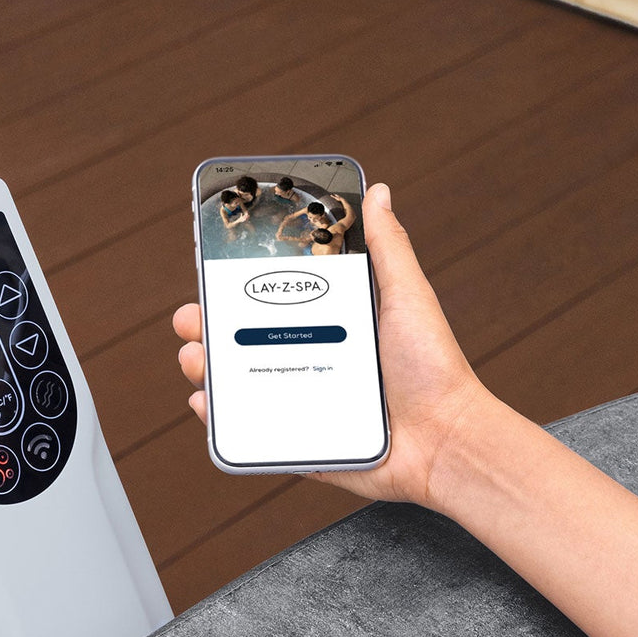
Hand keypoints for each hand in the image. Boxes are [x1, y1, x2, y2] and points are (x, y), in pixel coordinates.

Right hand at [174, 182, 493, 507]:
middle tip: (190, 321)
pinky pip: (252, 433)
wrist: (446, 440)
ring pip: (239, 386)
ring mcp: (304, 403)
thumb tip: (379, 192)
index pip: (272, 304)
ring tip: (196, 361)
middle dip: (206, 330)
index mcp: (331, 326)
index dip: (235, 292)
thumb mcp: (408, 296)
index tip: (209, 279)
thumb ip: (389, 247)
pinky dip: (223, 422)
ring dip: (207, 371)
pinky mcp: (302, 444)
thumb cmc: (434, 369)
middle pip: (244, 343)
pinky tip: (207, 405)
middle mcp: (313, 362)